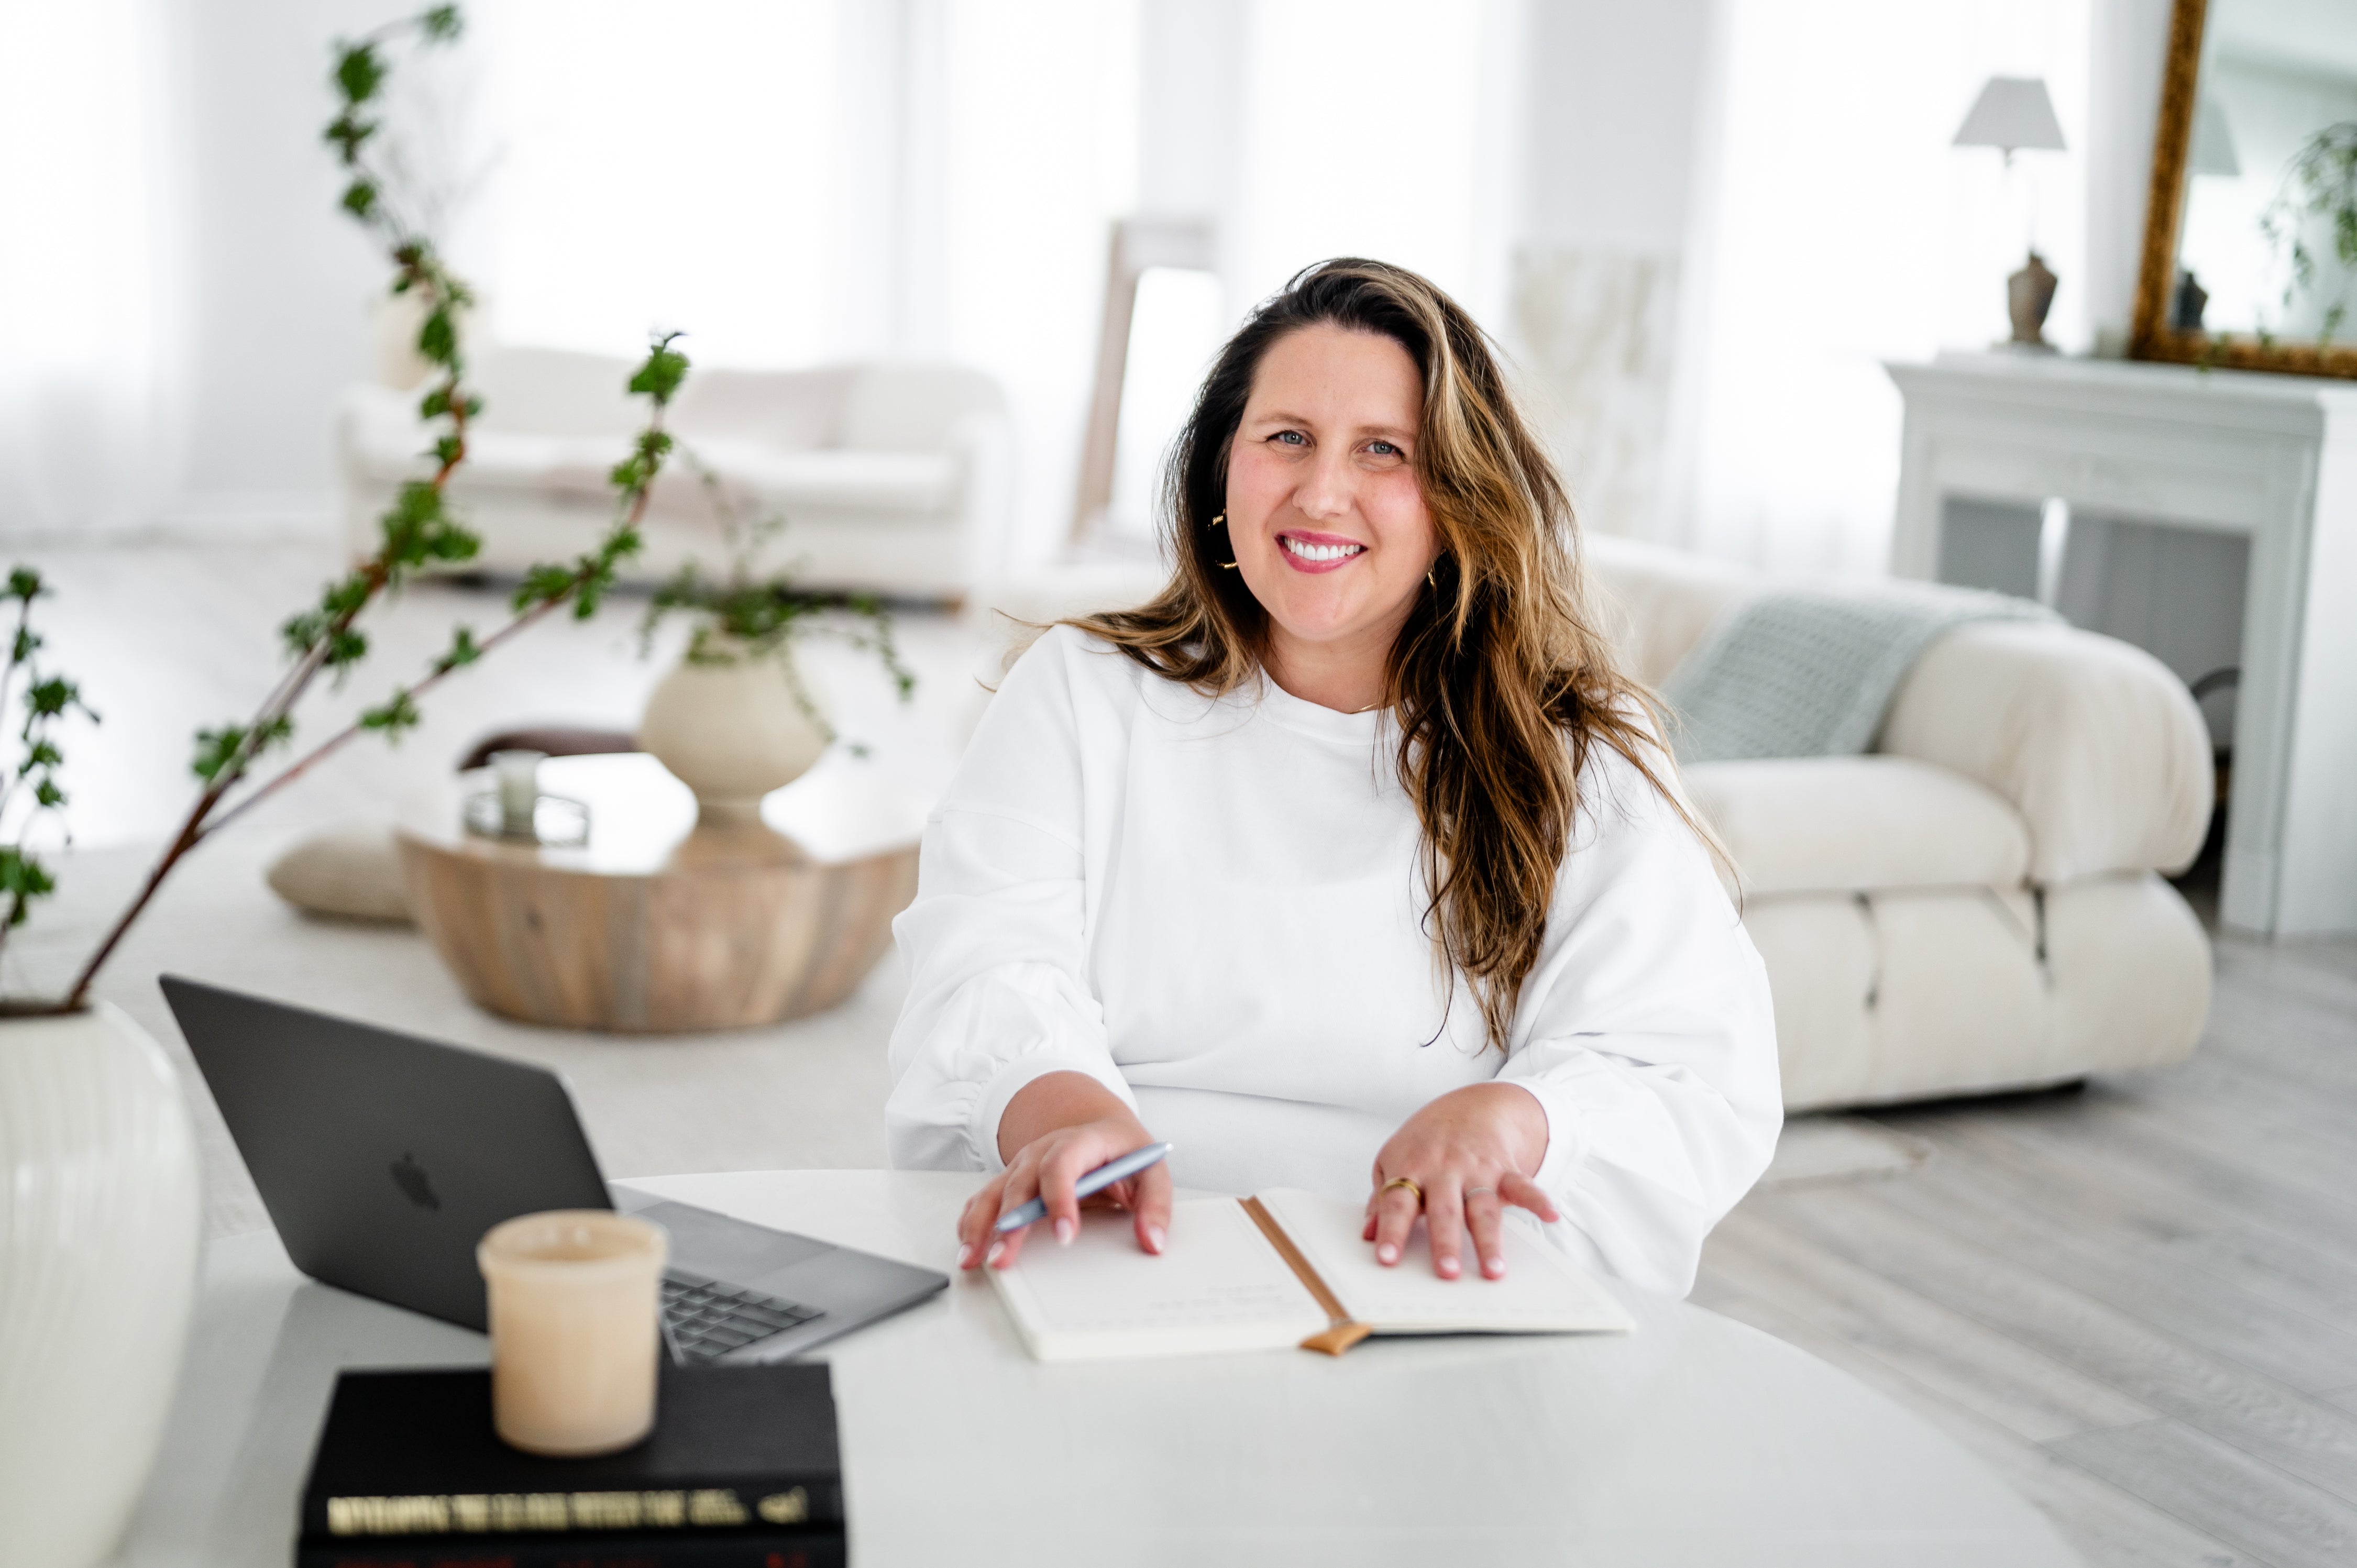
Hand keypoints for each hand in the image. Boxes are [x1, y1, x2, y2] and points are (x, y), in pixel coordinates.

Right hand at [953, 1071, 1171, 1270]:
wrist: (1102, 1131)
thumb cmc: (1125, 1154)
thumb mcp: (1152, 1171)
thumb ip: (1156, 1205)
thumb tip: (1152, 1243)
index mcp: (1083, 1141)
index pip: (1064, 1164)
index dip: (1060, 1198)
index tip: (1064, 1236)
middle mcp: (1045, 1149)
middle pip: (1021, 1182)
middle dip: (1011, 1222)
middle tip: (1005, 1257)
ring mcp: (1023, 1164)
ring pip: (994, 1191)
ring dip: (980, 1225)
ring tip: (973, 1259)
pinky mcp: (1011, 1180)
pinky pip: (983, 1198)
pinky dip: (971, 1221)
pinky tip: (967, 1247)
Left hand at [1366, 1082, 1557, 1280]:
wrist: (1472, 1106)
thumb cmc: (1425, 1141)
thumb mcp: (1393, 1160)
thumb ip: (1380, 1199)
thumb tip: (1367, 1235)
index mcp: (1411, 1168)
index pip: (1396, 1202)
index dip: (1390, 1230)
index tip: (1385, 1259)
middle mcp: (1444, 1169)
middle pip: (1443, 1210)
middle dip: (1445, 1241)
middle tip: (1446, 1273)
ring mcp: (1477, 1169)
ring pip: (1483, 1208)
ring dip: (1489, 1240)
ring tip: (1494, 1270)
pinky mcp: (1506, 1168)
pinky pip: (1523, 1185)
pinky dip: (1538, 1200)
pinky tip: (1550, 1216)